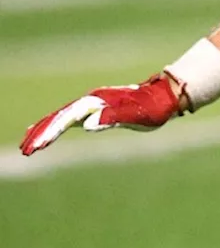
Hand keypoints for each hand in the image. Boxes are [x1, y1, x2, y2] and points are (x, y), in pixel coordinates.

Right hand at [20, 74, 181, 155]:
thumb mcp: (137, 114)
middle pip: (59, 117)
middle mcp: (92, 101)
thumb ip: (113, 117)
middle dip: (41, 133)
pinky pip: (70, 118)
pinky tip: (47, 134)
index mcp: (99, 102)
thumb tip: (88, 125)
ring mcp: (93, 104)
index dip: (51, 132)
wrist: (165, 96)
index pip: (68, 119)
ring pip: (62, 117)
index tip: (38, 146)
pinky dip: (55, 126)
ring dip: (44, 130)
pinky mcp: (97, 109)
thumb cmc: (153, 107)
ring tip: (28, 145)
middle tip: (26, 150)